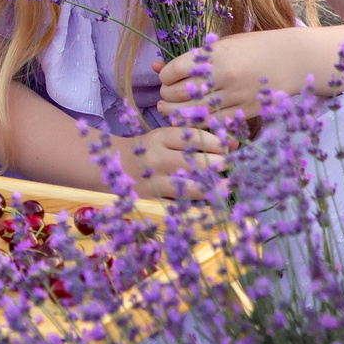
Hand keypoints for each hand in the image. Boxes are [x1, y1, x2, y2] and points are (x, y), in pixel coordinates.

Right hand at [111, 120, 231, 199]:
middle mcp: (156, 159)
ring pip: (192, 187)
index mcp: (160, 138)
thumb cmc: (147, 151)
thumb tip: (233, 144)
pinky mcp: (152, 201)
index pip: (195, 138)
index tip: (229, 148)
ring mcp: (153, 182)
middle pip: (196, 162)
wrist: (110, 168)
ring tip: (227, 186)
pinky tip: (210, 203)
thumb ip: (195, 139)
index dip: (217, 143)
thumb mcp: (165, 138)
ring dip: (214, 187)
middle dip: (219, 164)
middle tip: (231, 167)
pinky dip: (198, 205)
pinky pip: (180, 206)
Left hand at [155, 34, 287, 114]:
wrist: (294, 59)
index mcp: (215, 54)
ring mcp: (235, 95)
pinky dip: (199, 124)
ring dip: (177, 113)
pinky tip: (194, 119)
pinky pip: (213, 123)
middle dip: (167, 97)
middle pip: (179, 94)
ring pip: (193, 113)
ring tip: (172, 110)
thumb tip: (156, 68)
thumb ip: (191, 58)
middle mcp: (223, 75)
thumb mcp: (222, 46)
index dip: (165, 78)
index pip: (174, 71)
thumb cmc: (255, 48)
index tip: (166, 79)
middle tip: (166, 97)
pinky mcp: (245, 111)